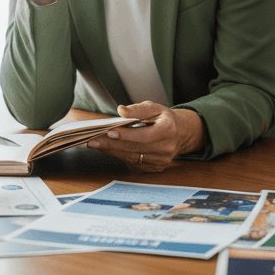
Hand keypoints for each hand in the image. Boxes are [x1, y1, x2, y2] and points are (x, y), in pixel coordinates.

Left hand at [85, 101, 205, 171]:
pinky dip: (121, 156)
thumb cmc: (164, 118)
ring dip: (113, 151)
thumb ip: (138, 109)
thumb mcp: (154, 107)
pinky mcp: (157, 167)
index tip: (109, 131)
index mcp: (168, 130)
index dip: (126, 135)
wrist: (181, 133)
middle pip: (135, 148)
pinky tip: (110, 150)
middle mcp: (167, 148)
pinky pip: (135, 163)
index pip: (143, 135)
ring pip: (133, 157)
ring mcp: (162, 160)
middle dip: (112, 144)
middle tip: (93, 140)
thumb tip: (121, 111)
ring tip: (97, 144)